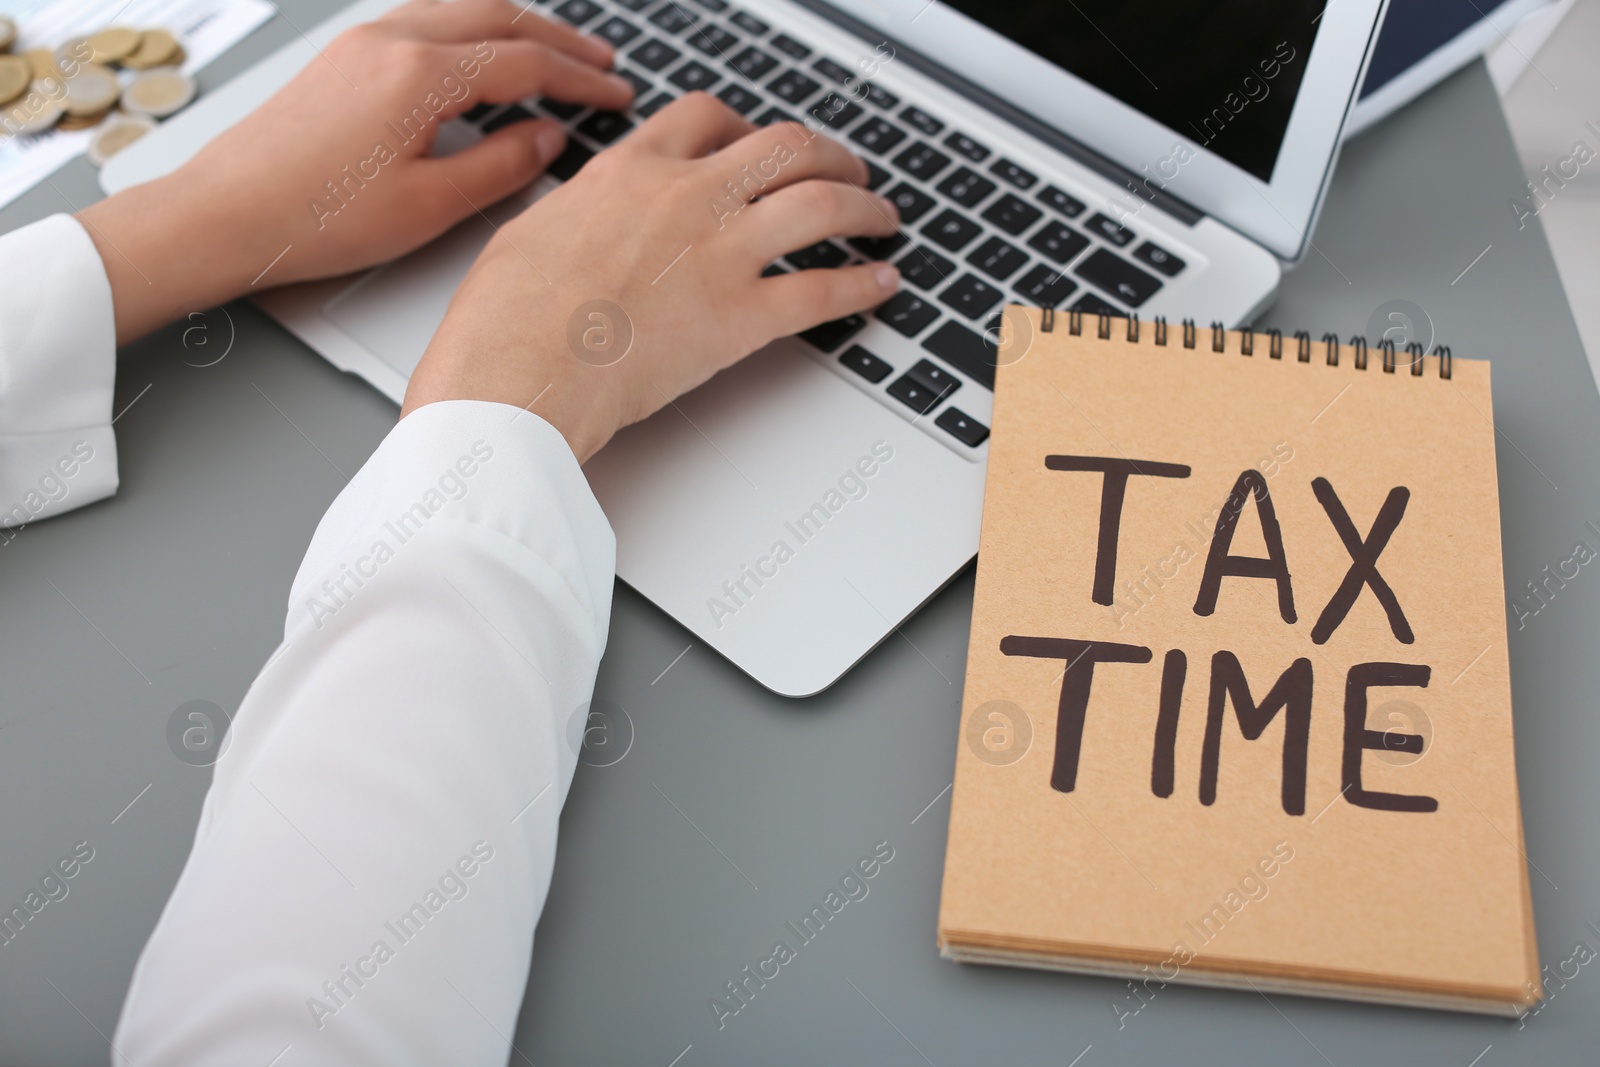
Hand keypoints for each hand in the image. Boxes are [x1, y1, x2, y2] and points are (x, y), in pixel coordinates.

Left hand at [78, 0, 629, 343]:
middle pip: (497, 17)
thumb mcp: (429, 207)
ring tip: (552, 52)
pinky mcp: (343, 59)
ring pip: (459, 10)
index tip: (616, 94)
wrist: (225, 216)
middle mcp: (390, 40)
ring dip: (514, 27)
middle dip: (558, 40)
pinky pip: (424, 20)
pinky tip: (481, 55)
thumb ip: (500, 166)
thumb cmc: (314, 219)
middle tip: (603, 61)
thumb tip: (545, 138)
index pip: (524, 62)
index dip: (581, 80)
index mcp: (418, 73)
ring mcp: (362, 43)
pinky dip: (471, 30)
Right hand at [401, 94, 901, 461]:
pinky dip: (863, 286)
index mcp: (631, 171)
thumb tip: (587, 215)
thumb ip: (581, 212)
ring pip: (820, 203)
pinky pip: (823, 290)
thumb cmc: (506, 320)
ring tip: (883, 219)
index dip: (747, 126)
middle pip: (783, 147)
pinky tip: (882, 285)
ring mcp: (718, 254)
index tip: (761, 144)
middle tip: (848, 172)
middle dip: (829, 155)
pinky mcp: (739, 318)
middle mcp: (685, 197)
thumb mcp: (533, 231)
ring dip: (864, 207)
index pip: (706, 117)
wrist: (515, 376)